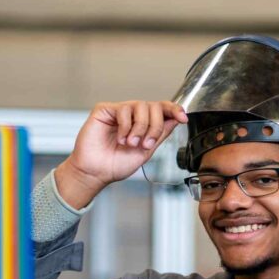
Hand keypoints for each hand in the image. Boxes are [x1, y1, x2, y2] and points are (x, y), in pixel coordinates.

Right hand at [54, 100, 187, 209]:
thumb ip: (160, 134)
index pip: (161, 110)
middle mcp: (132, 115)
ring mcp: (118, 111)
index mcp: (143, 124)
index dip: (174, 110)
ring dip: (140, 127)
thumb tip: (176, 119)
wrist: (96, 173)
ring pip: (140, 106)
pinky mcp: (105, 110)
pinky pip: (123, 109)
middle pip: (154, 106)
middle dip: (154, 126)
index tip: (182, 118)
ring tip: (130, 143)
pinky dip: (125, 126)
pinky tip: (120, 138)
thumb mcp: (146, 152)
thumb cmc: (115, 165)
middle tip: (145, 144)